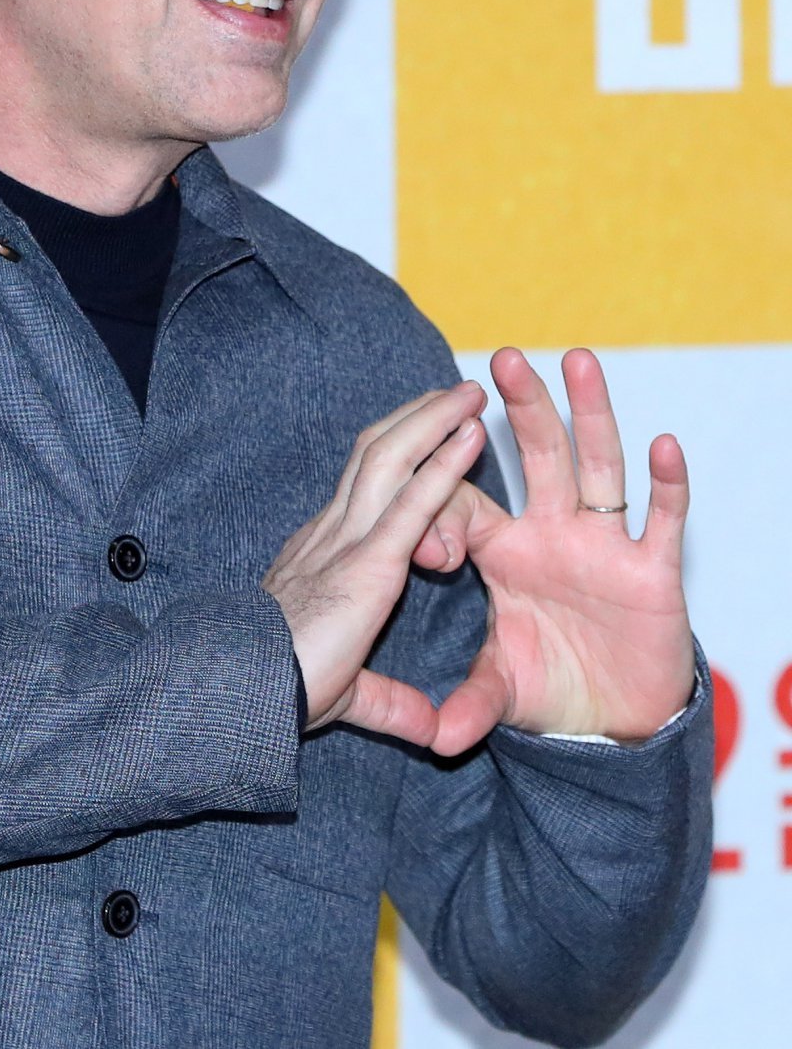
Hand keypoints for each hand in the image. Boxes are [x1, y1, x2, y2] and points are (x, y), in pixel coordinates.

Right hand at [262, 381, 488, 742]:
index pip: (363, 489)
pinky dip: (444, 464)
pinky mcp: (370, 563)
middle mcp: (331, 533)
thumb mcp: (348, 693)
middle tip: (451, 391)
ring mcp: (349, 542)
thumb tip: (428, 729)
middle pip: (374, 453)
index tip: (424, 433)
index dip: (394, 454)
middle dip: (415, 416)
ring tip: (469, 392)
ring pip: (389, 458)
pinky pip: (412, 501)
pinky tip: (469, 437)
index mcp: (321, 555)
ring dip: (432, 420)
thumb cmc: (277, 692)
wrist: (244, 695)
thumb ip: (391, 701)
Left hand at [429, 347, 694, 755]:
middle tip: (502, 358)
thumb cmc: (554, 687)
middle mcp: (553, 533)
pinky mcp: (652, 571)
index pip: (466, 503)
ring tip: (578, 361)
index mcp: (504, 551)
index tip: (430, 558)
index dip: (443, 515)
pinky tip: (663, 446)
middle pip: (538, 457)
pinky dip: (666, 485)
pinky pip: (661, 520)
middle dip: (523, 407)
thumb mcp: (502, 690)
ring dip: (589, 415)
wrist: (614, 722)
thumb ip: (470, 702)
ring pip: (597, 466)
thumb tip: (439, 740)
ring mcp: (603, 546)